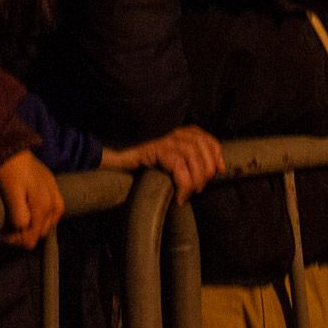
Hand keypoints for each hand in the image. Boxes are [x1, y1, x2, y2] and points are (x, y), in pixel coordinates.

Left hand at [0, 149, 64, 248]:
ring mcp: (56, 200)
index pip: (30, 240)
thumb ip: (19, 213)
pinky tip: (27, 212)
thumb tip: (23, 231)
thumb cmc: (9, 171)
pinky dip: (38, 219)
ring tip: (13, 218)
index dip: (13, 240)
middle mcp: (54, 206)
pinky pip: (51, 217)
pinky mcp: (55, 194)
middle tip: (4, 226)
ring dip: (29, 227)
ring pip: (44, 228)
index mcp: (43, 206)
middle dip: (21, 234)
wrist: (13, 150)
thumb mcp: (11, 192)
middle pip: (37, 235)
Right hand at [103, 126, 224, 202]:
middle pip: (201, 145)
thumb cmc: (134, 160)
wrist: (108, 155)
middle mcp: (170, 131)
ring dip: (196, 178)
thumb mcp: (160, 158)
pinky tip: (179, 197)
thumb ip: (178, 159)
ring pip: (192, 155)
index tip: (219, 170)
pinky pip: (177, 165)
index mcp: (174, 130)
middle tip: (199, 187)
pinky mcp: (152, 148)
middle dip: (207, 169)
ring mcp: (161, 138)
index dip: (216, 152)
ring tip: (189, 192)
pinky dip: (183, 184)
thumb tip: (200, 175)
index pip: (203, 136)